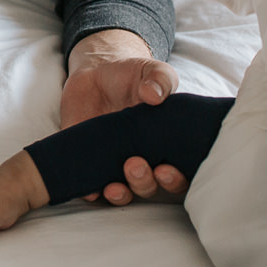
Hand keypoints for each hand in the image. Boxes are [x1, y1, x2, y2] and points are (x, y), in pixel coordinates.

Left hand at [62, 29, 186, 204]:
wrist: (97, 72)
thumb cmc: (133, 76)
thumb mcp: (152, 72)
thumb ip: (160, 80)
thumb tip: (153, 94)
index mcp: (165, 145)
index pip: (177, 174)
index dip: (175, 180)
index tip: (166, 169)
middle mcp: (142, 159)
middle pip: (149, 187)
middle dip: (145, 183)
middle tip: (136, 165)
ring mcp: (114, 162)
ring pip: (123, 192)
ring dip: (121, 194)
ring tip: (115, 185)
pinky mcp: (88, 160)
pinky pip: (91, 185)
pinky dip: (91, 192)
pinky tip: (91, 190)